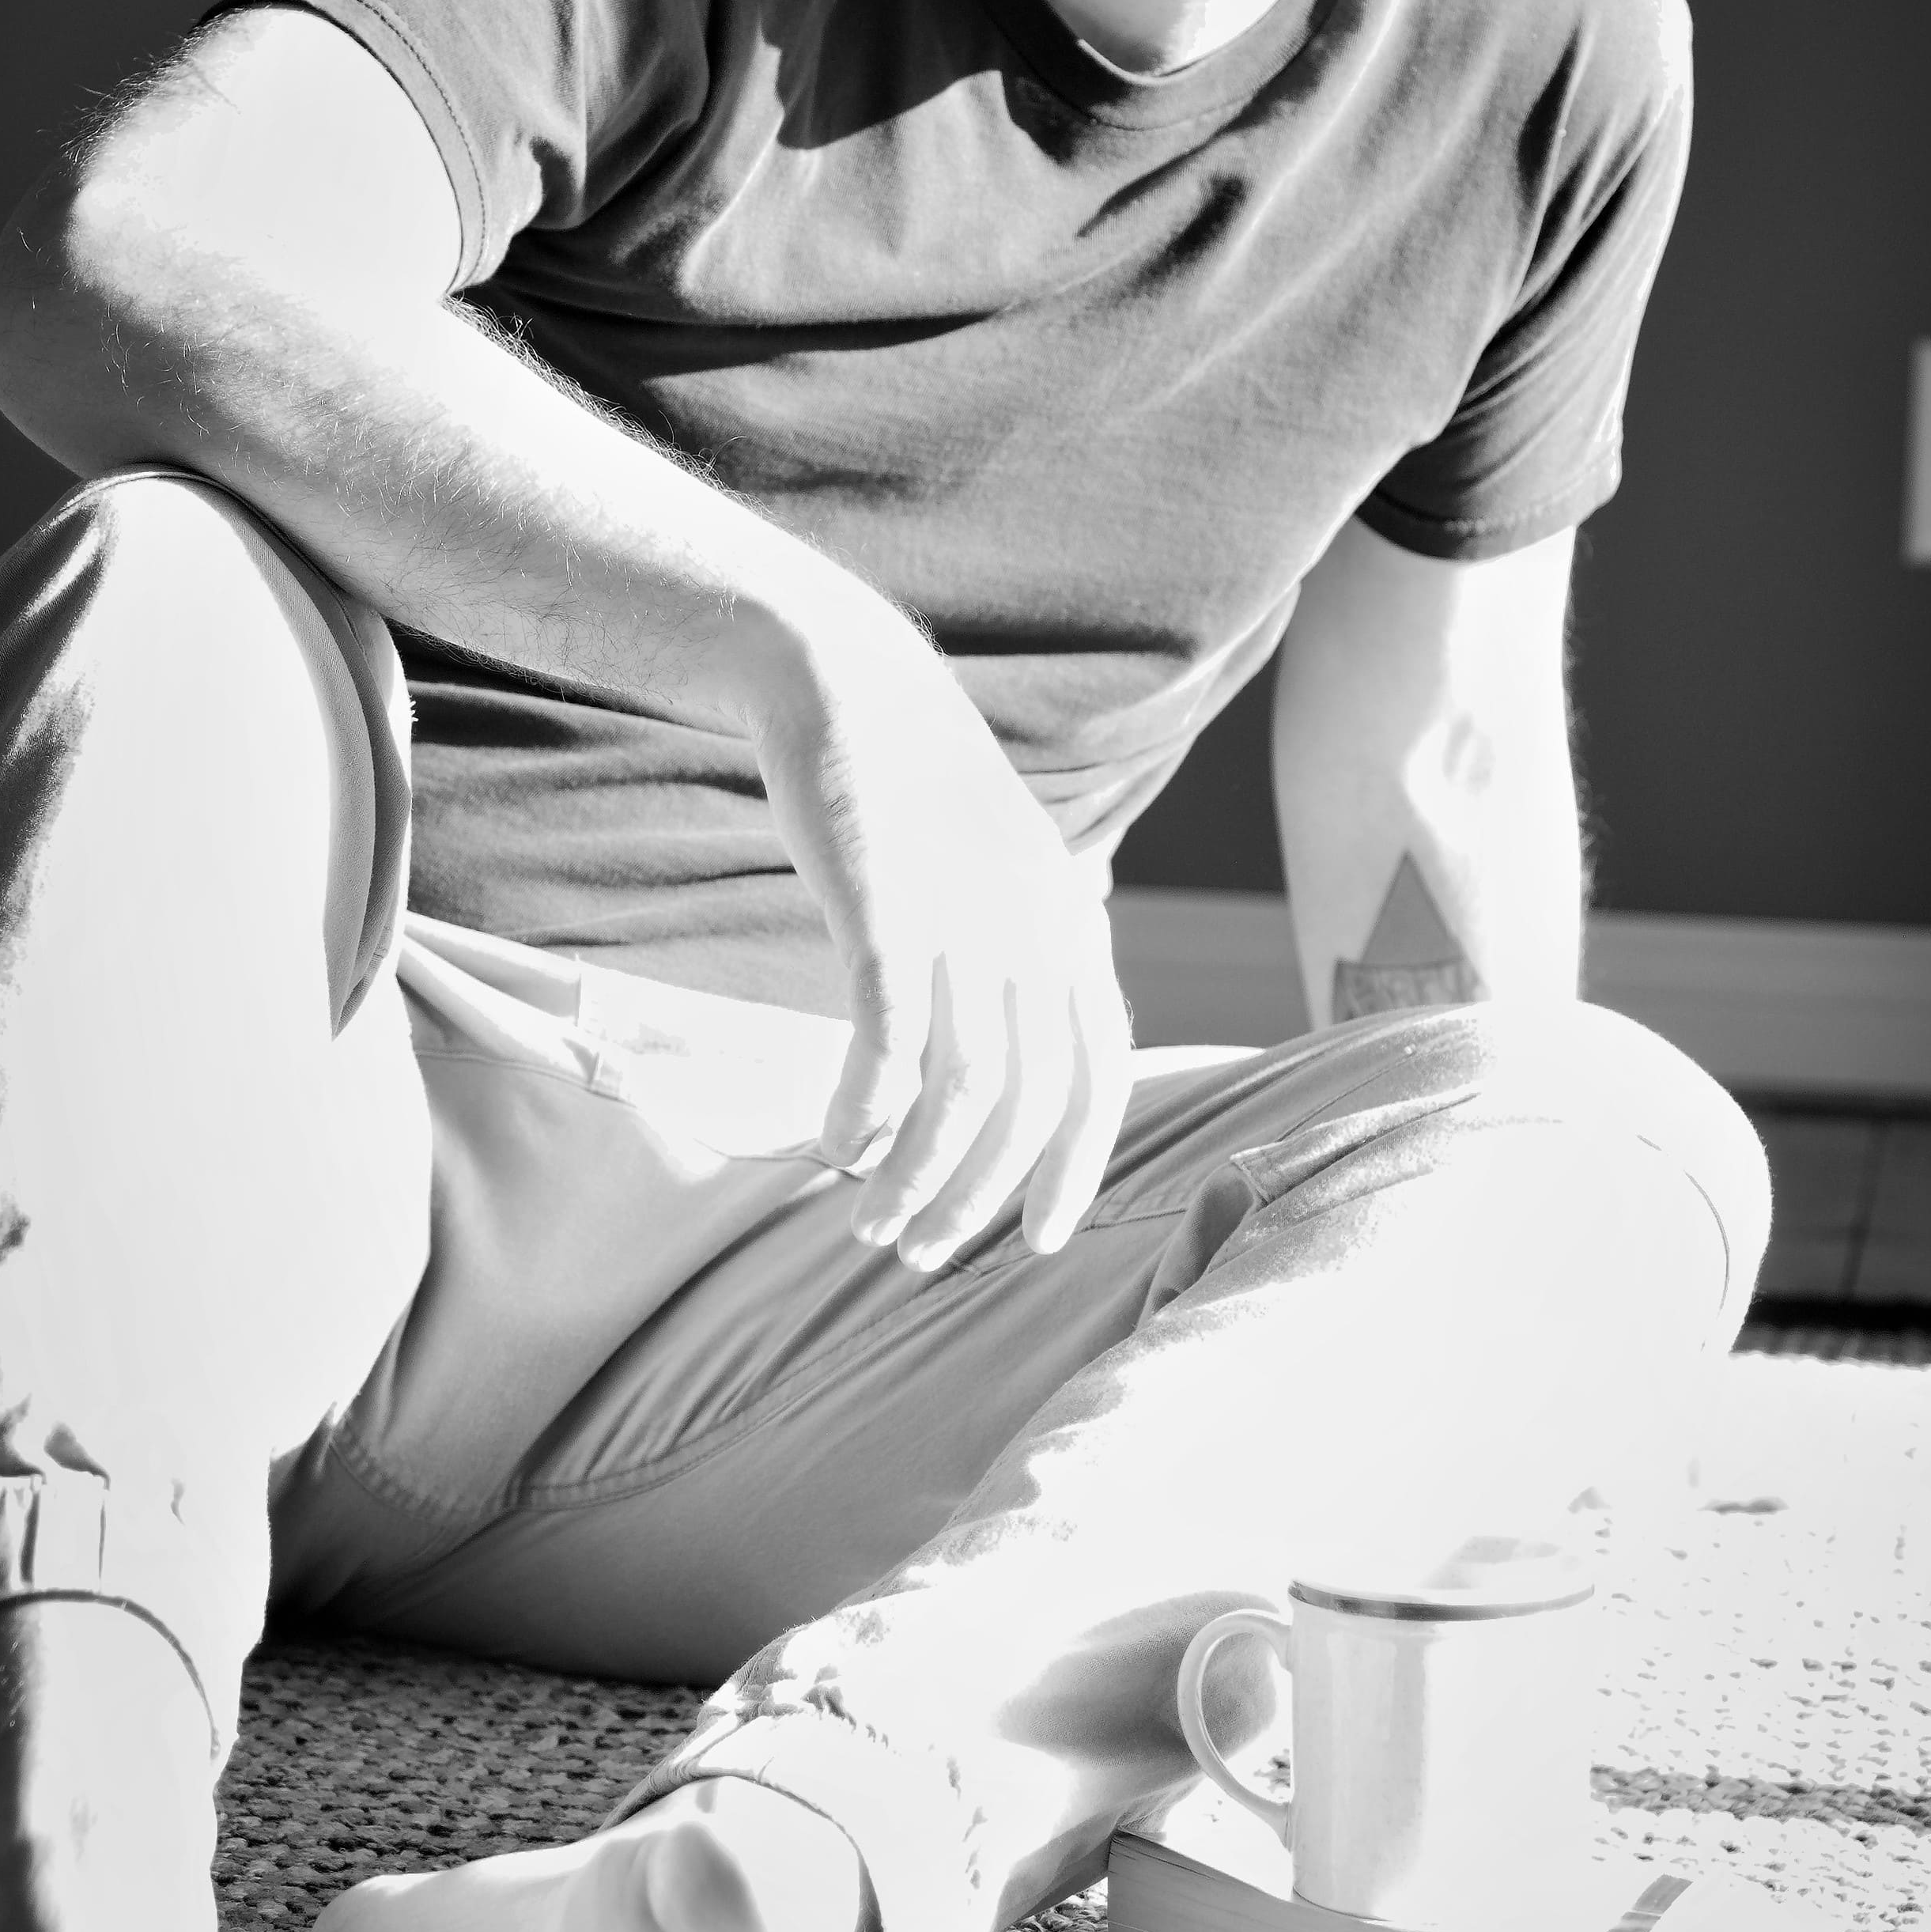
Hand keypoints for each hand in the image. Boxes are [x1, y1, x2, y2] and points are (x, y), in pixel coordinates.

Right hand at [744, 600, 1132, 1269]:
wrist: (844, 679)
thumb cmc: (908, 784)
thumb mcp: (996, 865)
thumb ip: (1020, 950)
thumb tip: (1019, 1055)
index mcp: (1070, 919)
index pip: (1098, 1072)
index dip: (1073, 1166)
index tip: (1034, 1240)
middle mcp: (1035, 926)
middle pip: (1028, 1103)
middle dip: (977, 1196)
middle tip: (920, 1252)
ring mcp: (965, 920)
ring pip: (962, 1093)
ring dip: (917, 1177)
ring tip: (869, 1224)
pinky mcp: (886, 913)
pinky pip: (886, 1048)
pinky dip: (865, 1114)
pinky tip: (832, 1147)